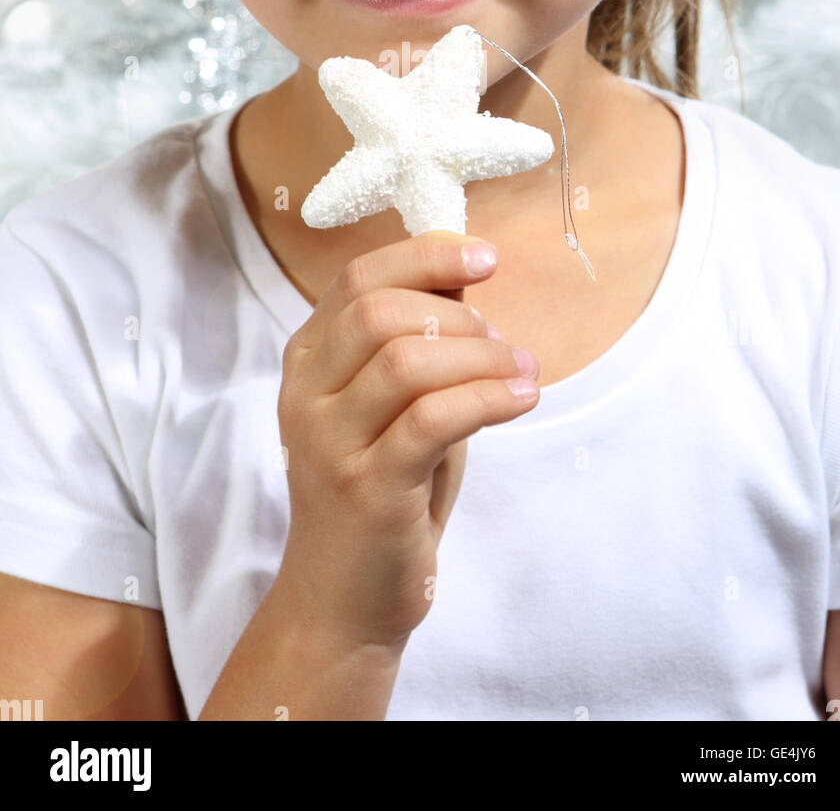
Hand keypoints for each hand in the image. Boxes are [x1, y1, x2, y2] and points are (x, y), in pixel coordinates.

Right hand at [274, 230, 538, 651]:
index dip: (426, 255)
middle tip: (502, 346)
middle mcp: (304, 394)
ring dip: (481, 358)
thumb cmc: (382, 487)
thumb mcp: (392, 403)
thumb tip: (465, 272)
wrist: (344, 598)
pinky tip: (522, 400)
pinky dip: (488, 399)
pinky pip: (432, 419)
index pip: (359, 278)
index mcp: (307, 359)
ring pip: (406, 362)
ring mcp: (328, 442)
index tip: (486, 258)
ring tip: (522, 373)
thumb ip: (418, 339)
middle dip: (459, 316)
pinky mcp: (365, 488)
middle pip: (380, 312)